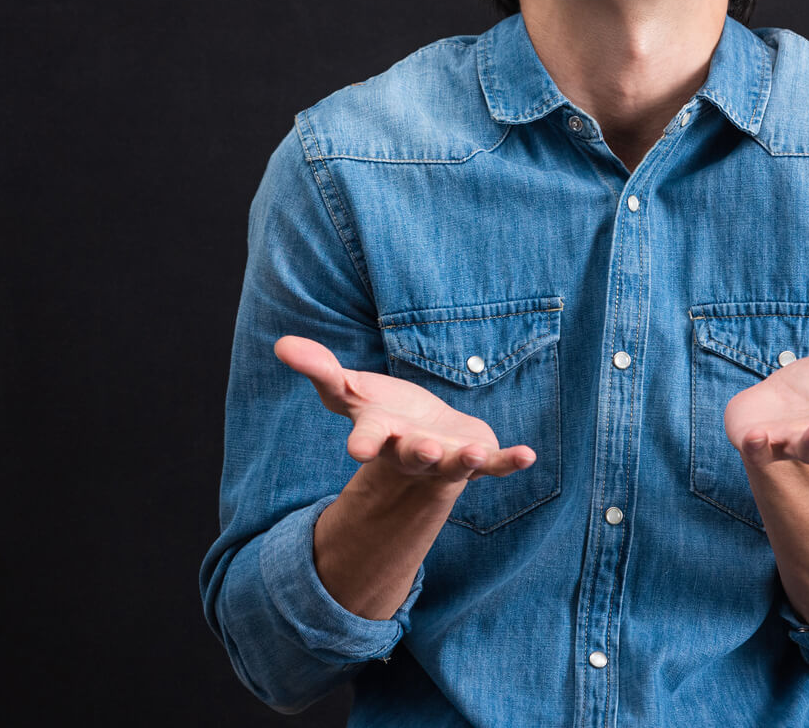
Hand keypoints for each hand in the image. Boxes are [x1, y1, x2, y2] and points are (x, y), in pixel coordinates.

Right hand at [273, 336, 535, 482]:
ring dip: (464, 460)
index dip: (365, 443)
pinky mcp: (478, 458)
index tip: (358, 450)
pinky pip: (496, 464)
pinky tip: (529, 455)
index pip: (369, 438)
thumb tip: (280, 344)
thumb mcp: (349, 389)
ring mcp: (447, 458)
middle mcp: (413, 451)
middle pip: (414, 453)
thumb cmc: (384, 415)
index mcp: (381, 434)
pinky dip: (511, 461)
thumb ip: (319, 368)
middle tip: (425, 448)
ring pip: (454, 463)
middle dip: (419, 451)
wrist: (425, 444)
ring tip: (474, 454)